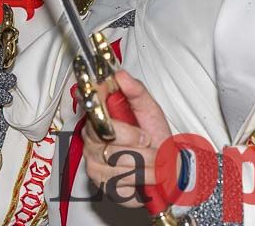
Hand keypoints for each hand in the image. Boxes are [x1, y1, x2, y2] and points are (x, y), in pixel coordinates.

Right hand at [81, 71, 173, 203]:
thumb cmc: (153, 135)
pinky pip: (120, 181)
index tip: (136, 128)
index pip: (92, 111)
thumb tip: (120, 74)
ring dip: (145, 164)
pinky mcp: (99, 182)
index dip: (112, 118)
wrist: (164, 165)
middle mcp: (90, 138)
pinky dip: (141, 178)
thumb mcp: (149, 108)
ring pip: (118, 163)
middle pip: (109, 141)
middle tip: (152, 144)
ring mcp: (93, 161)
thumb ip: (136, 91)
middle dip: (139, 146)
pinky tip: (147, 174)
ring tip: (156, 162)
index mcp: (99, 115)